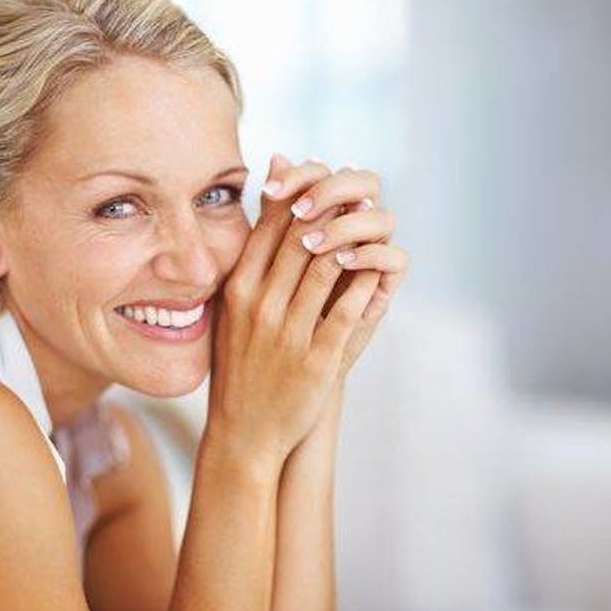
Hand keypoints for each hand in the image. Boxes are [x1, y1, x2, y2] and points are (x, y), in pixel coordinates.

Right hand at [206, 154, 381, 470]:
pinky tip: (378, 269)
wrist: (244, 430)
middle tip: (356, 190)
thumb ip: (249, 263)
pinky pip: (346, 311)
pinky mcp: (316, 359)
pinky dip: (364, 285)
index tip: (325, 180)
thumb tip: (260, 220)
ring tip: (370, 223)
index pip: (271, 226)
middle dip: (332, 208)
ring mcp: (288, 333)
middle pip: (300, 237)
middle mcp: (260, 306)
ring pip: (325, 267)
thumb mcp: (232, 310)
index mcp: (238, 289)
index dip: (302, 195)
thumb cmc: (240, 363)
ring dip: (352, 240)